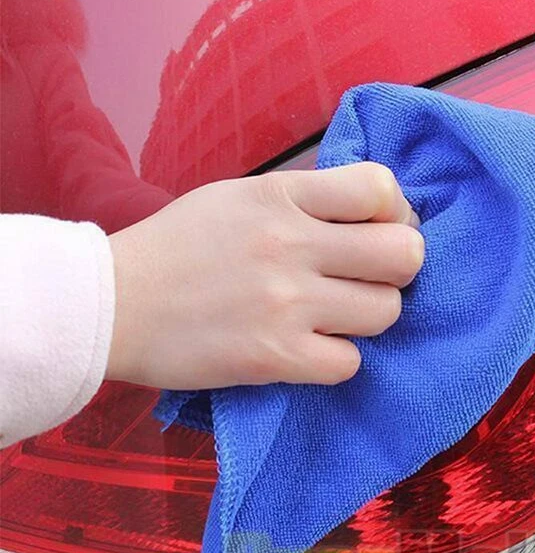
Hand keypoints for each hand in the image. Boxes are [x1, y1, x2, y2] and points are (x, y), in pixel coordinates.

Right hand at [105, 164, 423, 389]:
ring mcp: (286, 303)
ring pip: (386, 312)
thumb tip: (372, 214)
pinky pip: (350, 364)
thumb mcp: (240, 197)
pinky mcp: (275, 356)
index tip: (376, 231)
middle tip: (369, 279)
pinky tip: (308, 349)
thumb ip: (304, 200)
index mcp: (281, 195)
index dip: (395, 213)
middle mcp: (291, 244)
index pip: (381, 189)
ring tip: (333, 316)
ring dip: (368, 317)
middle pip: (405, 254)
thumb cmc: (178, 246)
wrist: (111, 305)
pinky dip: (335, 360)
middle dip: (397, 269)